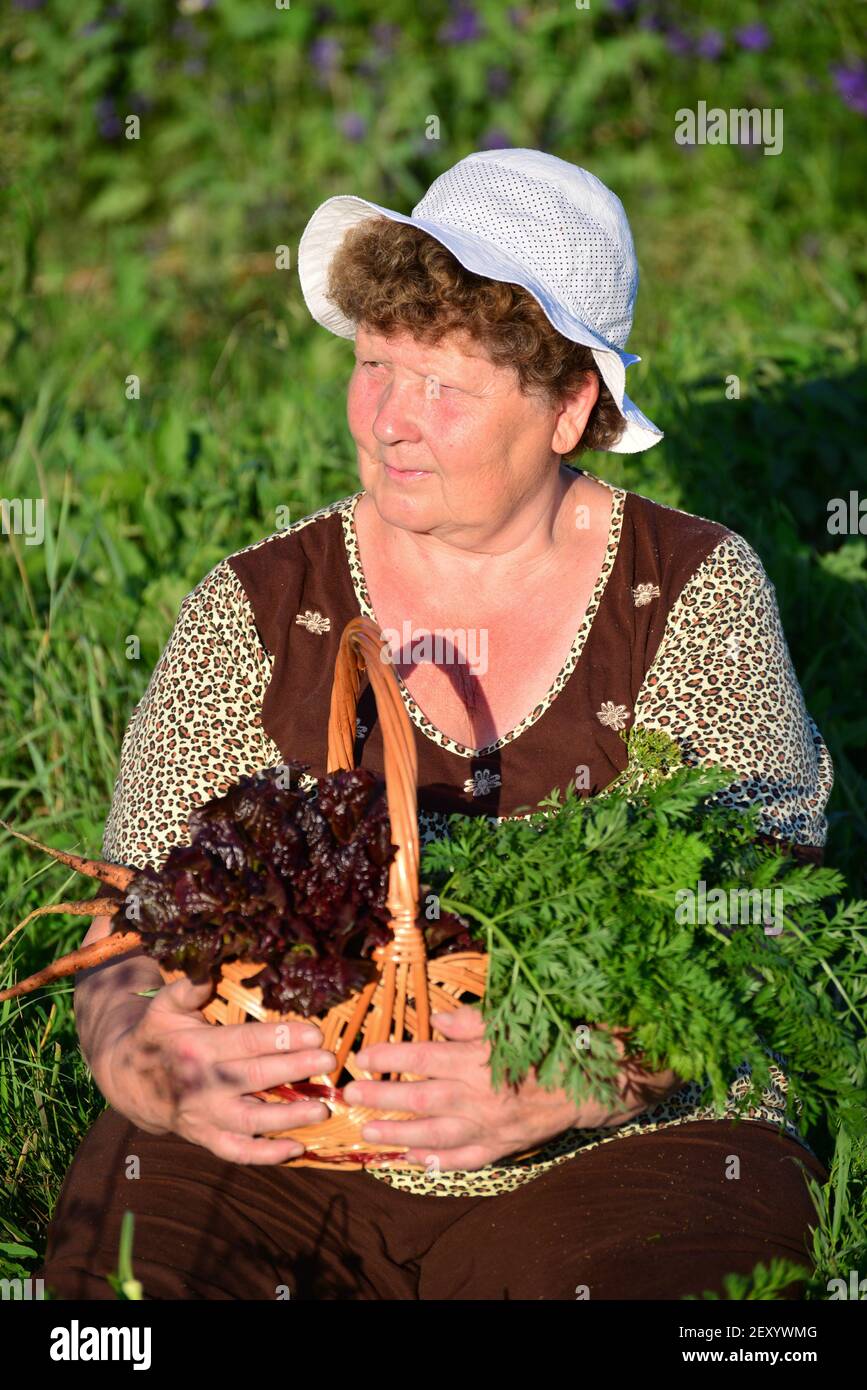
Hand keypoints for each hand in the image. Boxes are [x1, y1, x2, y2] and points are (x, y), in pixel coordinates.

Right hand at [102, 975, 337, 1163]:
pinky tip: (297, 1148)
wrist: (126, 1081)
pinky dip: (266, 1155)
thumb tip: (206, 971)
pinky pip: (236, 1152)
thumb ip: (186, 989)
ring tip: (323, 1109)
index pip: (245, 1042)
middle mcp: (202, 1085)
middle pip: (254, 1079)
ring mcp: (203, 1116)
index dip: (281, 1038)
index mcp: (196, 1048)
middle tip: (329, 1062)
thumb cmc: (157, 1036)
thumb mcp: (163, 1007)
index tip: (315, 1033)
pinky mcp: (205, 1137)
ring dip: (288, 1118)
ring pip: (250, 1122)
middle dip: (294, 1070)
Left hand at [342, 1005, 682, 1171]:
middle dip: (380, 1097)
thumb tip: (436, 1021)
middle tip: (348, 1095)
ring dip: (397, 1135)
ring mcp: (491, 1125)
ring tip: (367, 1133)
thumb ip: (471, 1022)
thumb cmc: (550, 1041)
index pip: (423, 1057)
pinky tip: (414, 1161)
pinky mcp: (503, 1145)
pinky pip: (465, 1158)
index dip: (390, 1057)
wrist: (595, 1079)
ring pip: (434, 1135)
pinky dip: (438, 1161)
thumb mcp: (511, 1021)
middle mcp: (480, 1094)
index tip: (362, 1056)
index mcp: (480, 1058)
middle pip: (420, 1098)